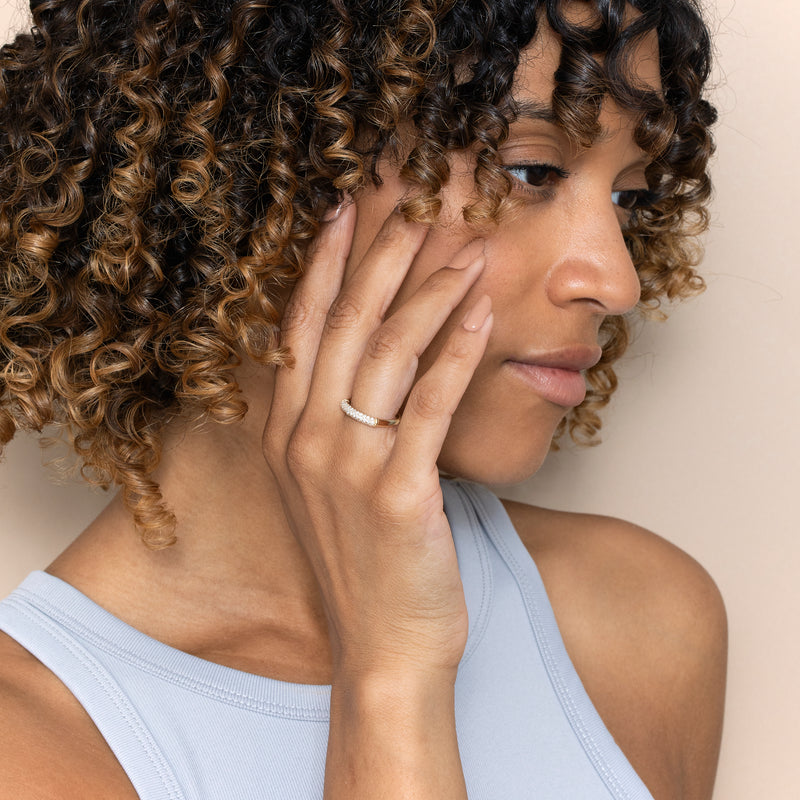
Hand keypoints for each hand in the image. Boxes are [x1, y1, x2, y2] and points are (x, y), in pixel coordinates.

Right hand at [262, 199, 491, 680]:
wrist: (383, 648)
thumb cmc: (366, 565)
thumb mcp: (333, 489)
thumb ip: (338, 426)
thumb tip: (373, 368)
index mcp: (288, 436)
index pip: (301, 330)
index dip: (324, 267)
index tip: (345, 213)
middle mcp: (307, 442)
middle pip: (344, 328)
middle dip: (379, 260)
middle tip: (411, 206)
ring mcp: (347, 468)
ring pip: (389, 356)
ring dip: (430, 293)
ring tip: (466, 247)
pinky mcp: (397, 493)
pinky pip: (431, 406)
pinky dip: (459, 354)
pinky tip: (482, 313)